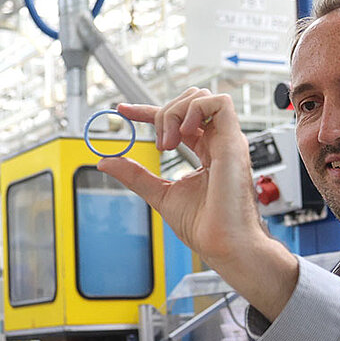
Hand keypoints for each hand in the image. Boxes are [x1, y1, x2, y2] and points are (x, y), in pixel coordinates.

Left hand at [98, 89, 297, 318]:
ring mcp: (227, 140)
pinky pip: (219, 103)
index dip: (148, 111)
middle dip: (163, 113)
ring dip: (175, 112)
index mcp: (206, 153)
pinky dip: (193, 110)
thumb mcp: (159, 193)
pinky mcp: (233, 142)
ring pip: (201, 97)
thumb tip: (106, 161)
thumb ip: (135, 175)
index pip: (176, 120)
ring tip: (168, 144)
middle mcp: (218, 143)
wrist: (222, 244)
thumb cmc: (204, 227)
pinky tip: (183, 134)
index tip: (123, 111)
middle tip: (157, 146)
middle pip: (189, 102)